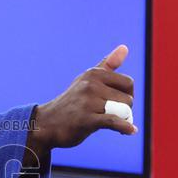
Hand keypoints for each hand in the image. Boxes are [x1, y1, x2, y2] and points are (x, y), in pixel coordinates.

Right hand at [25, 45, 136, 162]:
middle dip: (124, 111)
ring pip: (123, 111)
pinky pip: (113, 121)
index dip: (127, 96)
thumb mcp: (87, 80)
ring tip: (108, 123)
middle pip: (128, 99)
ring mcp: (88, 102)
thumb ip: (107, 65)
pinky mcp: (86, 119)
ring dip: (121, 121)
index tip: (116, 104)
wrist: (46, 124)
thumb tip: (125, 47)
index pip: (128, 83)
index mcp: (93, 74)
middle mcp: (91, 85)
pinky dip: (124, 127)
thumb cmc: (72, 103)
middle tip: (109, 116)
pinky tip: (131, 131)